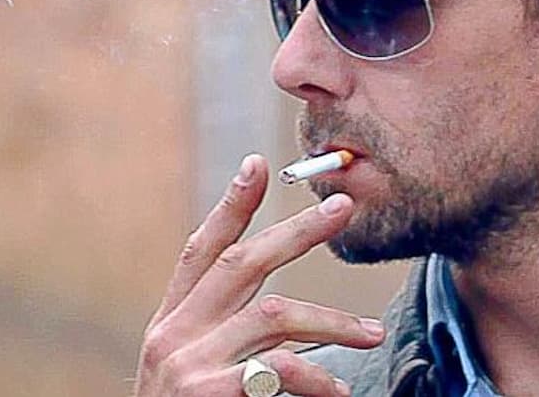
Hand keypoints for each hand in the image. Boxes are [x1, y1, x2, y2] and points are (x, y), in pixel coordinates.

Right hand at [133, 154, 384, 395]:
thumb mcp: (191, 375)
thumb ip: (220, 339)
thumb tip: (280, 317)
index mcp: (169, 325)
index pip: (199, 251)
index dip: (230, 206)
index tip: (259, 164)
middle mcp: (172, 335)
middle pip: (241, 262)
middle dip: (296, 230)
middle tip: (341, 208)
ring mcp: (187, 363)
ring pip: (273, 314)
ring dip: (331, 319)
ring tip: (370, 332)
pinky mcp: (208, 392)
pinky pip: (278, 371)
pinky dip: (316, 377)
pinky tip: (338, 389)